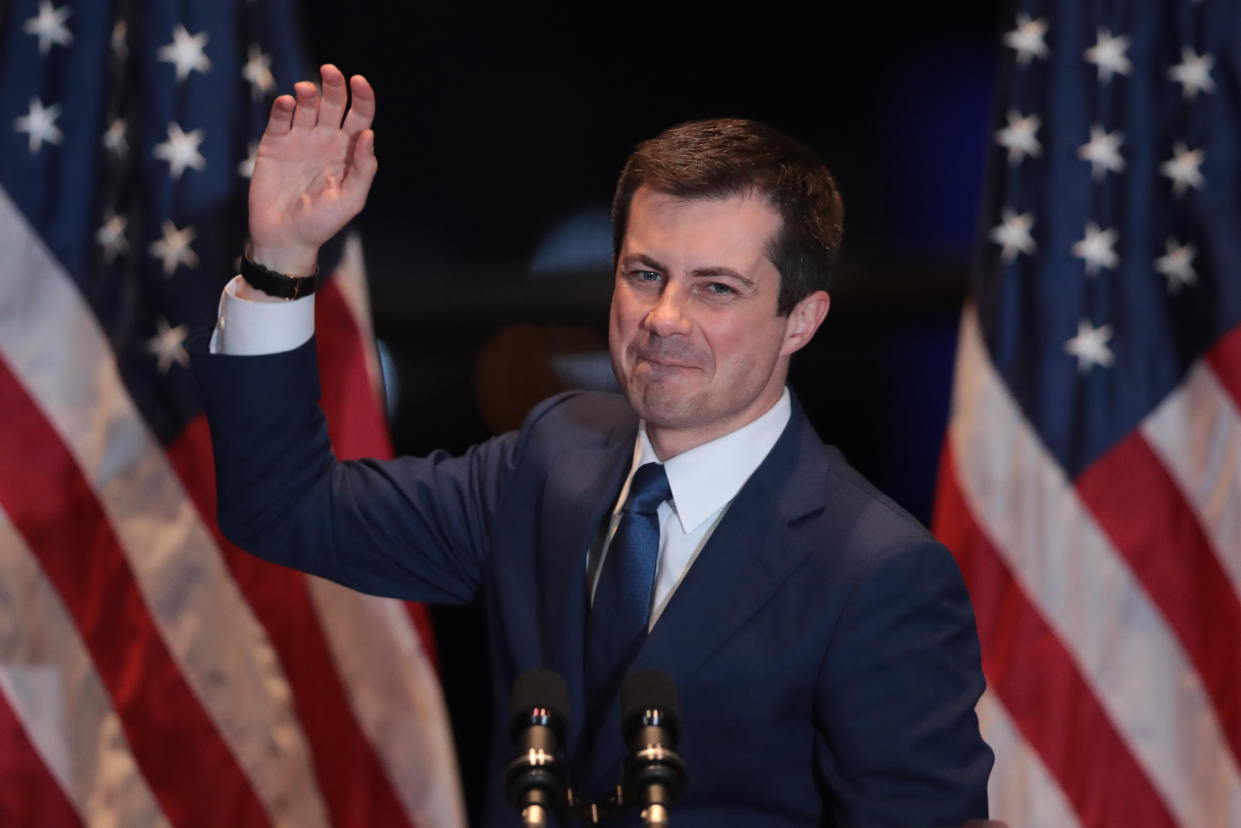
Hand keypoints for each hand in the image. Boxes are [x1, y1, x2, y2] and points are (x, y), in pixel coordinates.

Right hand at [247, 64, 376, 274]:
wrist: (285, 238)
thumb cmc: (322, 223)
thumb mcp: (350, 200)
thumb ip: (362, 169)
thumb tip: (368, 135)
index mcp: (348, 151)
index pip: (360, 116)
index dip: (362, 97)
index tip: (359, 82)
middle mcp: (325, 140)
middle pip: (333, 103)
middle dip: (334, 84)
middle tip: (330, 71)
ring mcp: (299, 140)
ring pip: (305, 105)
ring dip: (307, 93)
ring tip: (304, 92)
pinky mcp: (273, 144)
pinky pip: (279, 118)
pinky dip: (282, 107)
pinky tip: (286, 103)